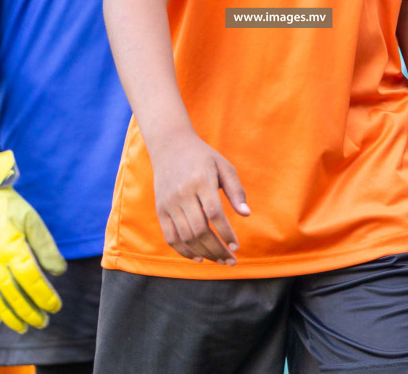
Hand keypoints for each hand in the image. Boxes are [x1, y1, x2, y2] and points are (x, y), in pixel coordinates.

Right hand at [0, 150, 66, 331]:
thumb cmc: (14, 210)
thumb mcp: (34, 223)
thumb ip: (46, 248)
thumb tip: (58, 272)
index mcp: (12, 246)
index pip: (30, 278)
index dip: (43, 296)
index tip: (55, 307)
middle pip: (13, 292)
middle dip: (29, 311)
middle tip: (43, 322)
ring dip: (9, 315)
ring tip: (23, 328)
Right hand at [147, 127, 248, 264]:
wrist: (170, 146)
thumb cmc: (203, 157)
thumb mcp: (223, 167)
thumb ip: (236, 190)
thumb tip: (246, 214)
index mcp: (201, 181)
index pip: (214, 214)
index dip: (226, 233)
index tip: (236, 247)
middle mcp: (182, 193)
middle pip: (200, 230)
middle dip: (217, 249)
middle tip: (230, 261)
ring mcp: (169, 203)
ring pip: (186, 237)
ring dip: (204, 253)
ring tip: (219, 260)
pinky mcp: (161, 209)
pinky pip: (170, 237)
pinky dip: (184, 251)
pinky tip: (199, 258)